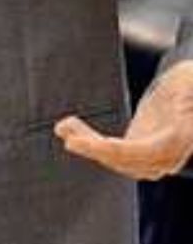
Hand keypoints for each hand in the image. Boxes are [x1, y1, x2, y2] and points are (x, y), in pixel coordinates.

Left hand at [56, 61, 192, 180]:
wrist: (188, 85)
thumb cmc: (189, 81)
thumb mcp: (190, 82)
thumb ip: (186, 93)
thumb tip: (182, 99)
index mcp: (181, 138)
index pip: (148, 152)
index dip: (118, 151)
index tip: (93, 144)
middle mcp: (168, 153)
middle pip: (130, 163)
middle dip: (97, 152)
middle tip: (70, 138)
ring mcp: (152, 153)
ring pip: (117, 161)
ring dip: (89, 147)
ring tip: (64, 127)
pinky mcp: (138, 147)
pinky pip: (111, 152)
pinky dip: (89, 142)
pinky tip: (68, 128)